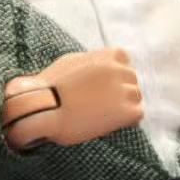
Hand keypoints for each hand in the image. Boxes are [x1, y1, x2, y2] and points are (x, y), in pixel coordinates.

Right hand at [1, 47, 143, 149]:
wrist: (42, 108)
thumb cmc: (48, 87)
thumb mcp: (70, 62)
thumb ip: (89, 61)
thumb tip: (96, 64)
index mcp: (106, 56)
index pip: (124, 61)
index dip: (116, 74)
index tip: (106, 85)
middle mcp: (117, 70)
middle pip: (131, 79)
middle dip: (120, 90)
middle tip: (103, 104)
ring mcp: (122, 90)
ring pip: (136, 96)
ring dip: (125, 104)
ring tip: (104, 114)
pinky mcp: (124, 111)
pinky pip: (138, 114)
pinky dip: (127, 120)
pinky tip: (110, 123)